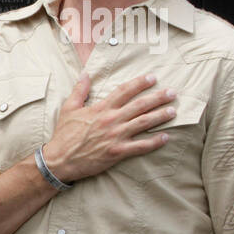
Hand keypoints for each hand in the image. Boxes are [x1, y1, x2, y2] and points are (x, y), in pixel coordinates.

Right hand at [42, 73, 176, 183]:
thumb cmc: (63, 135)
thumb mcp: (68, 109)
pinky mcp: (117, 152)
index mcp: (100, 108)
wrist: (59, 160)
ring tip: (173, 111)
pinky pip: (141, 146)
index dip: (140, 83)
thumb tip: (85, 74)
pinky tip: (166, 138)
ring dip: (161, 116)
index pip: (124, 91)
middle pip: (140, 105)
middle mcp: (111, 120)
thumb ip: (79, 90)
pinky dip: (154, 142)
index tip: (152, 78)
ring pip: (144, 123)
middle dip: (158, 97)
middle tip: (173, 92)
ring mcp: (115, 136)